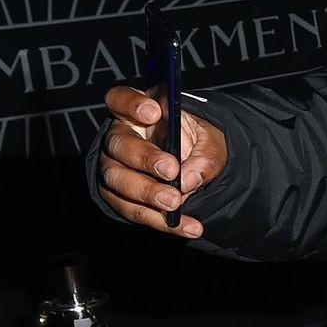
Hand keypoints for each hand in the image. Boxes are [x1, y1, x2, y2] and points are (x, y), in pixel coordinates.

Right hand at [97, 85, 227, 238]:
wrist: (194, 171)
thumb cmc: (197, 145)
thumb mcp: (211, 141)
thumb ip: (205, 154)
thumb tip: (189, 178)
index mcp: (138, 111)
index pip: (120, 99)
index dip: (131, 104)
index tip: (153, 112)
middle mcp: (120, 137)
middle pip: (118, 144)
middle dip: (144, 158)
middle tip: (171, 171)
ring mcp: (114, 167)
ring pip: (117, 180)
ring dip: (147, 194)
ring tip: (175, 204)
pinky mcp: (118, 196)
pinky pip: (132, 210)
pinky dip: (161, 222)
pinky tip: (187, 227)